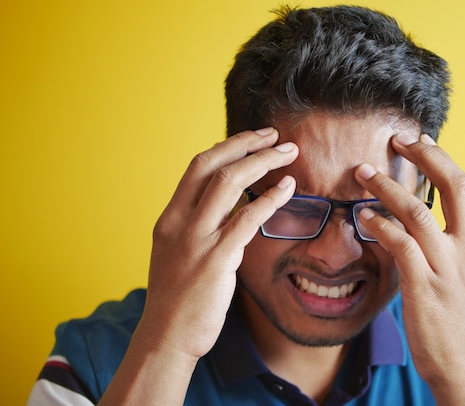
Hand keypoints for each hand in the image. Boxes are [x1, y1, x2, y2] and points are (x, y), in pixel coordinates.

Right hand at [136, 128, 297, 360]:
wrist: (166, 338)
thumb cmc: (177, 299)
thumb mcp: (178, 254)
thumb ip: (199, 228)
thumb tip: (230, 209)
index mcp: (169, 218)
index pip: (197, 167)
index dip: (227, 147)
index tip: (253, 138)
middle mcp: (179, 222)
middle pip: (211, 165)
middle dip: (245, 143)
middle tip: (275, 136)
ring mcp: (196, 239)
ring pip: (229, 183)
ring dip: (262, 162)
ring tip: (288, 153)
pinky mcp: (216, 259)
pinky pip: (247, 218)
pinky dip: (270, 198)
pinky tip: (287, 188)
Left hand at [354, 134, 464, 403]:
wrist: (463, 364)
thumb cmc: (456, 318)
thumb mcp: (462, 274)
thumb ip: (446, 243)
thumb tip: (420, 217)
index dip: (442, 159)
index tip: (419, 140)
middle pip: (452, 187)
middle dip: (424, 156)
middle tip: (395, 140)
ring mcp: (447, 267)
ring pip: (418, 212)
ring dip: (387, 187)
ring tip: (362, 173)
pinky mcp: (424, 286)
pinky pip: (399, 244)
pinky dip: (379, 225)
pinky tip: (362, 217)